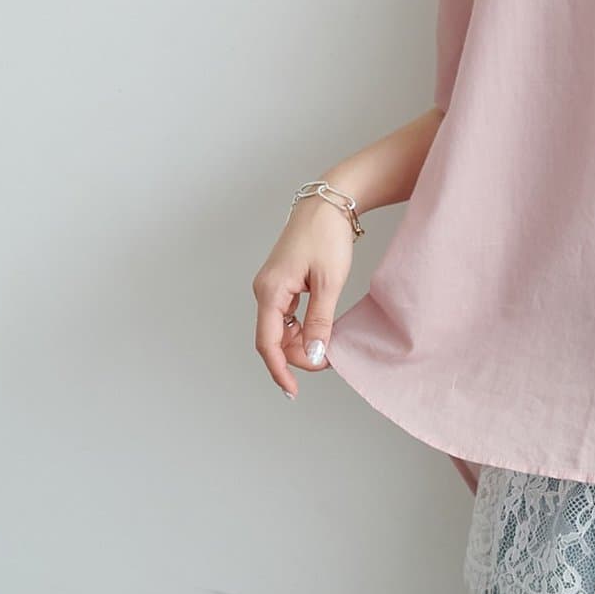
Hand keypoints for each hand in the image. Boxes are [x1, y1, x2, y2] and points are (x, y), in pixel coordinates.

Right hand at [251, 199, 357, 398]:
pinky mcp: (282, 283)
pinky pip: (286, 316)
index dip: (280, 370)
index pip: (268, 343)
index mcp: (270, 292)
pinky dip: (301, 328)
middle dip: (298, 356)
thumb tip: (313, 354)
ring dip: (301, 343)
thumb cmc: (327, 236)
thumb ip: (319, 321)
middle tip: (330, 360)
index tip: (293, 390)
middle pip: (274, 339)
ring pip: (280, 330)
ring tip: (329, 346)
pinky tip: (320, 331)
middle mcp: (265, 291)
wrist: (327, 203)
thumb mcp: (329, 282)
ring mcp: (271, 287)